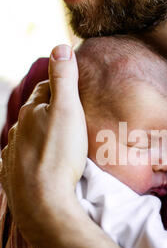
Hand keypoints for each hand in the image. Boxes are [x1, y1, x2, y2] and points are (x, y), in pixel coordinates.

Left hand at [0, 45, 87, 240]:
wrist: (43, 202)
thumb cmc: (59, 155)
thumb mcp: (67, 111)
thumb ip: (64, 79)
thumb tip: (60, 46)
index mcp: (32, 112)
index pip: (46, 90)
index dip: (60, 86)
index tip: (72, 88)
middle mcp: (17, 131)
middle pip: (35, 114)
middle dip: (49, 111)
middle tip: (68, 116)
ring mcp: (13, 155)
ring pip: (26, 138)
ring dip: (39, 136)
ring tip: (56, 142)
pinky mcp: (12, 177)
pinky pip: (20, 161)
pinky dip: (29, 158)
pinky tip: (36, 163)